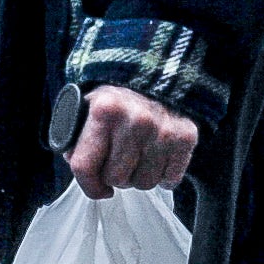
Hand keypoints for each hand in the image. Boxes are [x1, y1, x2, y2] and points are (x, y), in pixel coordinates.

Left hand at [64, 84, 197, 199]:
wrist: (158, 74)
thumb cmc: (119, 99)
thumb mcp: (88, 108)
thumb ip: (77, 140)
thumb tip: (85, 174)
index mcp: (104, 110)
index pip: (85, 166)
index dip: (88, 185)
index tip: (97, 189)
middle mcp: (136, 119)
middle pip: (117, 179)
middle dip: (115, 175)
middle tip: (120, 158)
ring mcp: (163, 130)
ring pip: (144, 184)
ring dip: (140, 176)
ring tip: (139, 155)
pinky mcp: (185, 137)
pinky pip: (170, 179)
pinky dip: (164, 175)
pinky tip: (158, 157)